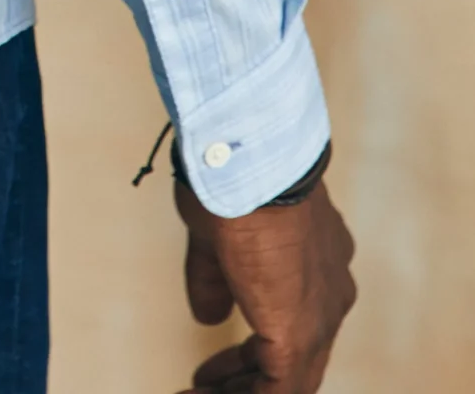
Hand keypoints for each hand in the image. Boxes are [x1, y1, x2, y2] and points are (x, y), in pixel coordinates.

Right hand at [172, 174, 356, 391]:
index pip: (293, 325)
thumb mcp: (216, 234)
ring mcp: (321, 318)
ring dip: (241, 391)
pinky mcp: (299, 336)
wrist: (249, 164)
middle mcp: (331, 295)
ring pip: (290, 380)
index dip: (251, 353)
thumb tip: (209, 315)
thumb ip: (215, 278)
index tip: (213, 367)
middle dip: (245, 378)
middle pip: (296, 361)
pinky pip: (277, 391)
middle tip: (204, 383)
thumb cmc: (229, 181)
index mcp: (318, 265)